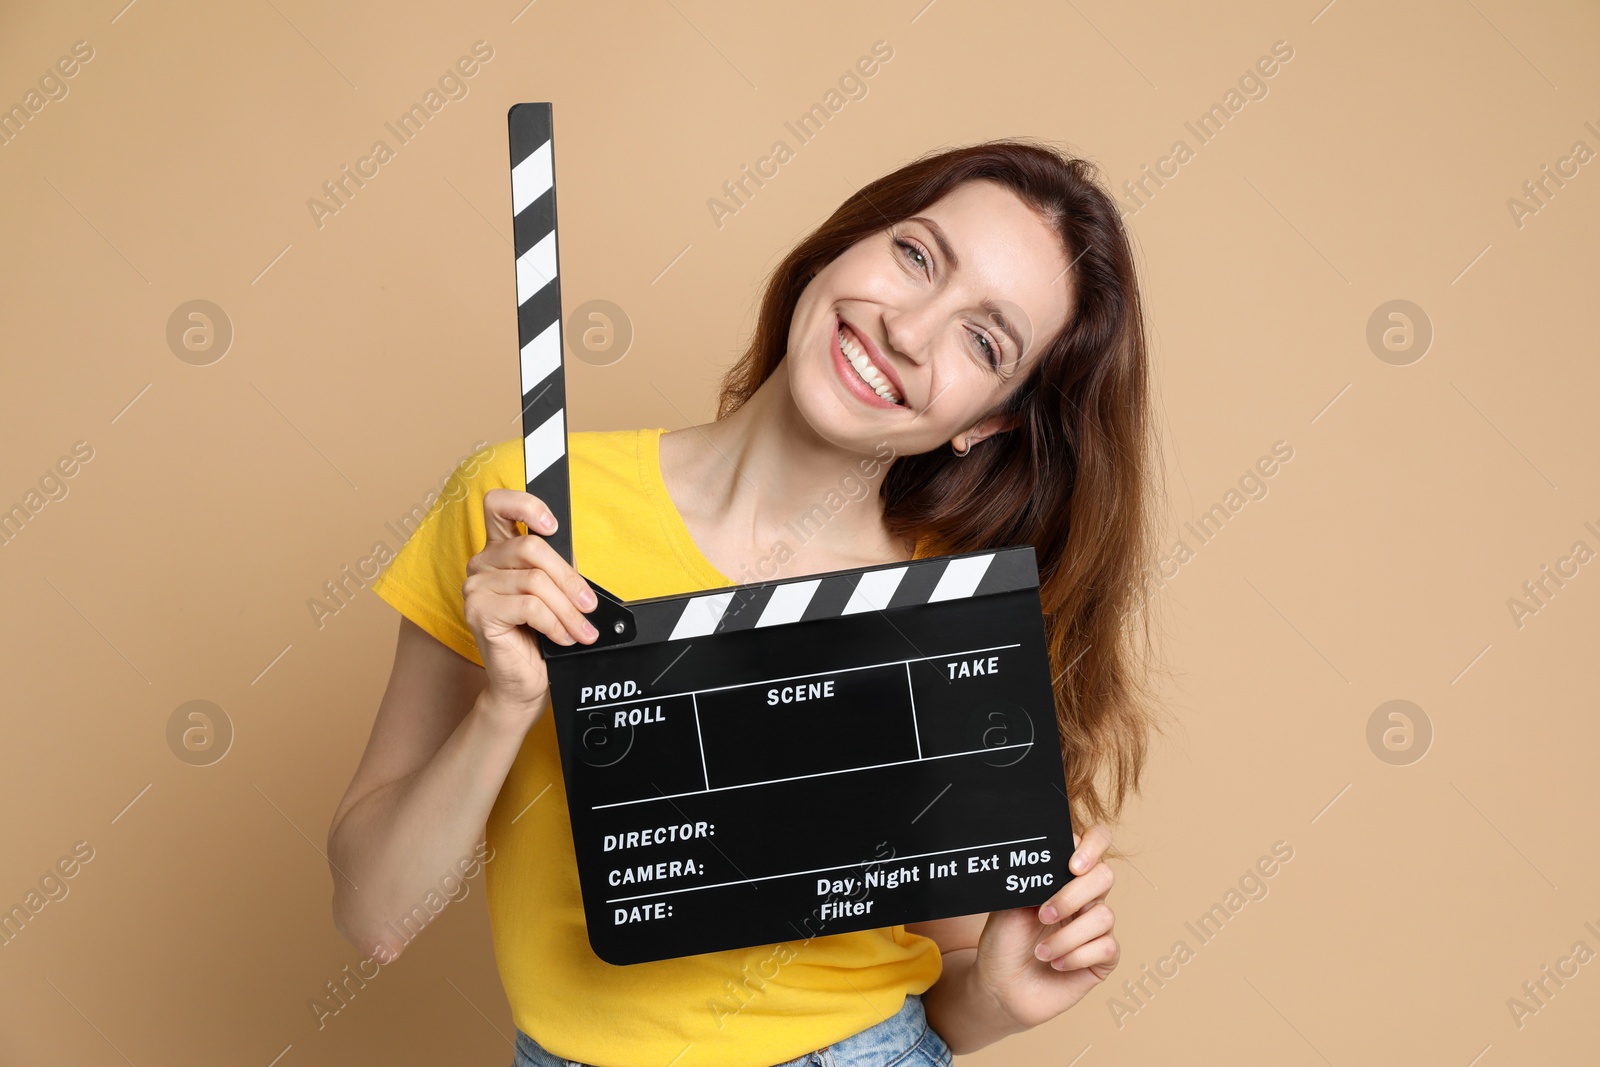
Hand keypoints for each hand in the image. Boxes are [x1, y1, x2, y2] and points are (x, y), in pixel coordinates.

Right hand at [462, 488, 599, 727]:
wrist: (525, 683)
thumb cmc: (540, 637)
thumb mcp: (556, 594)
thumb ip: (558, 568)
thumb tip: (573, 557)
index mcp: (499, 549)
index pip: (498, 504)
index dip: (526, 505)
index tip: (553, 525)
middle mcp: (482, 563)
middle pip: (532, 548)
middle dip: (569, 580)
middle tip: (588, 606)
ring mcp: (475, 586)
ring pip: (535, 582)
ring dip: (567, 610)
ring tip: (581, 630)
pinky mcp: (478, 611)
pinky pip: (529, 606)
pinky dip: (554, 623)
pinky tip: (562, 637)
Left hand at [968, 825, 1119, 1031]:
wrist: (1000, 987)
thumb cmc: (1004, 942)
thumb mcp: (1009, 903)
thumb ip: (1031, 878)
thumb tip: (1048, 855)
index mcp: (1063, 878)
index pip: (1094, 844)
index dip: (1092, 846)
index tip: (1072, 865)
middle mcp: (1085, 898)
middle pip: (1104, 876)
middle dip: (1072, 896)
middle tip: (1044, 914)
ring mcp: (1096, 928)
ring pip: (1104, 916)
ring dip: (1067, 936)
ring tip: (1041, 951)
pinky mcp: (1103, 958)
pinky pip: (1107, 947)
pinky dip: (1076, 956)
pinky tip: (1056, 964)